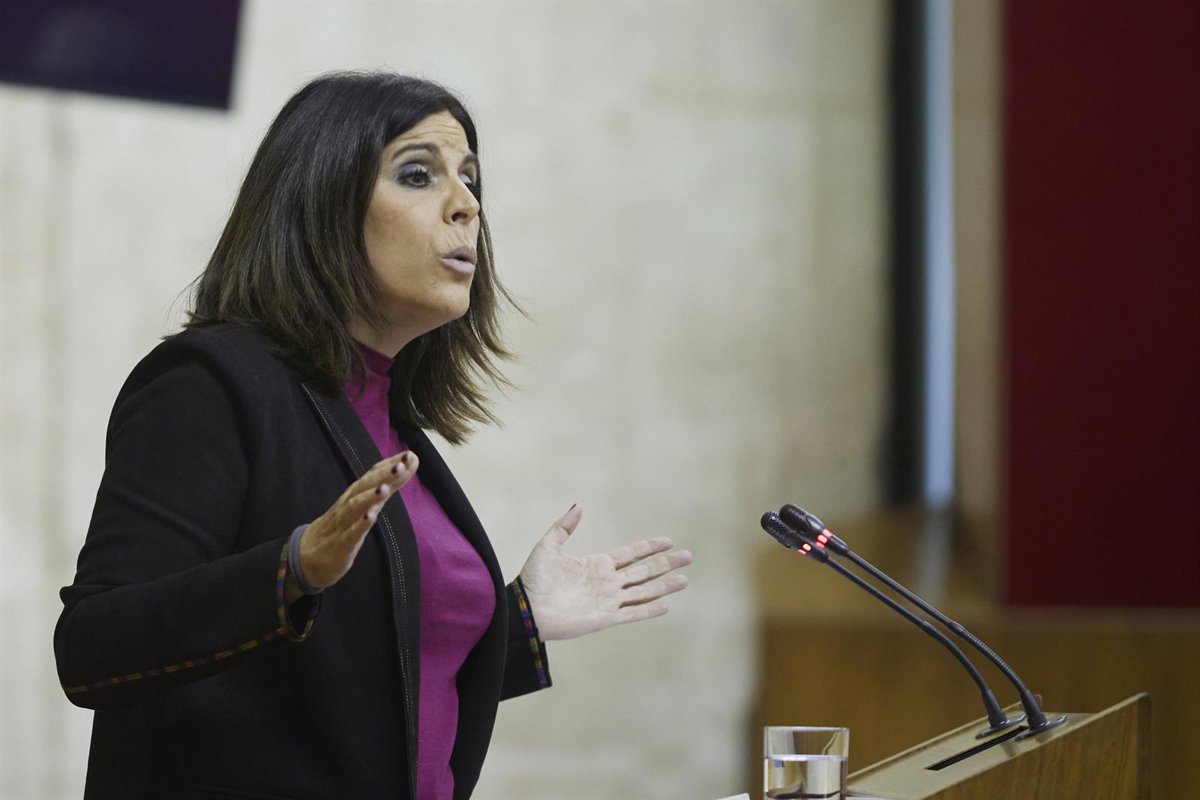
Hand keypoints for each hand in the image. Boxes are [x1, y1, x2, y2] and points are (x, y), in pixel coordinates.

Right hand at [299, 451, 418, 589]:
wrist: (308, 557)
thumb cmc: (342, 526)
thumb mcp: (367, 504)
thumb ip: (387, 486)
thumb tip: (407, 466)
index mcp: (356, 494)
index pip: (373, 475)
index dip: (390, 465)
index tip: (410, 455)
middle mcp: (348, 504)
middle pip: (365, 486)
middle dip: (383, 474)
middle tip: (402, 464)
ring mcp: (343, 523)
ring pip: (356, 506)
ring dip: (370, 496)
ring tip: (385, 488)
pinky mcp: (341, 543)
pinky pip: (351, 533)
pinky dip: (360, 524)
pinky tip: (370, 517)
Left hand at [517, 505, 692, 640]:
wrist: (525, 609)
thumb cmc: (533, 579)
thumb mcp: (548, 546)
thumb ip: (564, 527)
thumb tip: (579, 506)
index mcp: (597, 564)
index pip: (630, 554)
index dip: (650, 547)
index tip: (668, 540)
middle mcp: (607, 582)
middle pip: (644, 571)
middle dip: (666, 563)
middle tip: (689, 556)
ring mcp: (607, 600)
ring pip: (643, 591)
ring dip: (664, 586)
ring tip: (685, 580)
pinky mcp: (605, 617)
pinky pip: (632, 613)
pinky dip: (649, 609)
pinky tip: (666, 605)